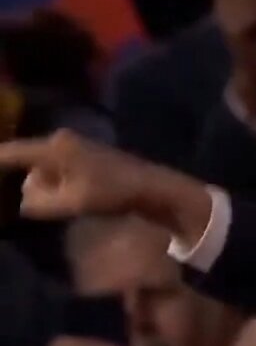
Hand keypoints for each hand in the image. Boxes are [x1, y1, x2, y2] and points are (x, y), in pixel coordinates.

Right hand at [0, 130, 210, 242]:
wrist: (152, 187)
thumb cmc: (113, 193)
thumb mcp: (72, 202)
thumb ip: (40, 202)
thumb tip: (24, 202)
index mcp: (54, 147)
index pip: (12, 152)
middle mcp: (60, 141)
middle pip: (28, 165)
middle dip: (32, 187)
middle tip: (54, 205)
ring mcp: (73, 146)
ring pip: (44, 171)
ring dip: (49, 189)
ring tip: (70, 203)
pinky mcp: (84, 156)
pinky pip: (58, 172)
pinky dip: (59, 186)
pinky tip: (75, 198)